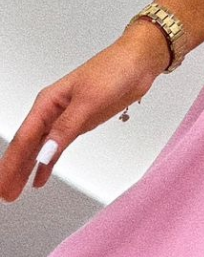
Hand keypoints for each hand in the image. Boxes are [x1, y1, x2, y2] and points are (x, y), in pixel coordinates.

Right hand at [0, 31, 166, 201]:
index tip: (3, 183)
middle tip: (5, 194)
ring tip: (15, 191)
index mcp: (48, 103)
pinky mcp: (79, 124)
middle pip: (27, 146)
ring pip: (39, 149)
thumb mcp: (89, 100)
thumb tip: (46, 151)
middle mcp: (52, 111)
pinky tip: (40, 177)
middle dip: (13, 170)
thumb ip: (67, 127)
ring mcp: (65, 118)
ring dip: (26, 169)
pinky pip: (57, 147)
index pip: (24, 139)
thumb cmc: (113, 70)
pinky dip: (47, 163)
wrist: (137, 63)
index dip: (12, 164)